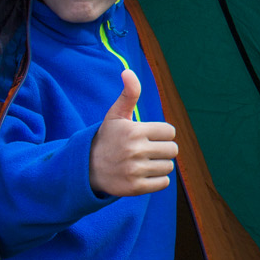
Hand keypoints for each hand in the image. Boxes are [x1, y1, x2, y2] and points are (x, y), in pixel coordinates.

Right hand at [89, 70, 177, 196]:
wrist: (86, 168)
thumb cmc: (107, 138)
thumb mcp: (115, 115)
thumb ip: (128, 93)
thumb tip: (128, 71)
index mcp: (135, 131)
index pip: (170, 132)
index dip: (161, 134)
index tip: (148, 136)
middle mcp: (135, 150)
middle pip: (172, 150)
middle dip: (163, 149)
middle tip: (148, 150)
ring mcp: (135, 170)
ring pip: (168, 166)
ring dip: (160, 165)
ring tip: (144, 162)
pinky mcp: (135, 188)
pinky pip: (163, 183)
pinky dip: (158, 180)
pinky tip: (144, 175)